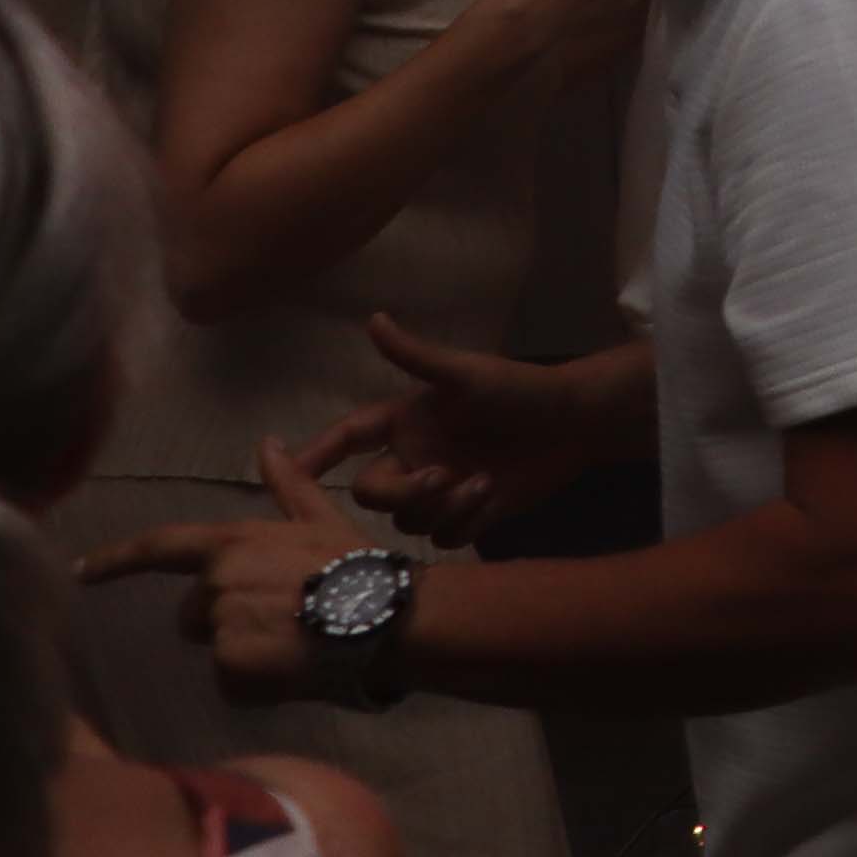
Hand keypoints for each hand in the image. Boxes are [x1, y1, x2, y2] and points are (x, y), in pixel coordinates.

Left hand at [84, 440, 372, 698]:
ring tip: (293, 644)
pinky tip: (291, 670)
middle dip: (224, 619)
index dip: (115, 560)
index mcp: (231, 543)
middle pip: (194, 612)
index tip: (80, 573)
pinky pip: (229, 682)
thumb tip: (267, 443)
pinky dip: (254, 683)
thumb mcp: (322, 520)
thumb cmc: (358, 565)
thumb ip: (287, 486)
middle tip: (279, 619)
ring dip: (242, 651)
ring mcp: (221, 625)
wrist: (386, 616)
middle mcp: (216, 581)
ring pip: (215, 648)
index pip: (158, 547)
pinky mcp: (230, 668)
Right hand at [299, 315, 624, 545]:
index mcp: (406, 422)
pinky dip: (464, 522)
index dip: (314, 454)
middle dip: (400, 490)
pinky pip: (443, 538)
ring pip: (406, 520)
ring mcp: (438, 489)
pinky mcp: (465, 515)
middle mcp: (414, 457)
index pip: (347, 438)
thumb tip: (374, 319)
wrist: (576, 424)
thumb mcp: (467, 372)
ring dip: (442, 506)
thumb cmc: (522, 389)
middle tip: (441, 475)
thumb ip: (417, 356)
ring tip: (483, 481)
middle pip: (370, 492)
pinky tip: (492, 497)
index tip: (281, 471)